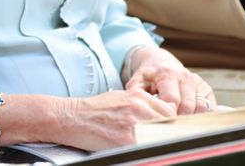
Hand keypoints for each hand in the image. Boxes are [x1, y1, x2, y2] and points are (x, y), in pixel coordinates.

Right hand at [57, 89, 175, 150]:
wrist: (70, 117)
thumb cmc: (93, 110)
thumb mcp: (119, 98)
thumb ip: (140, 104)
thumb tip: (160, 115)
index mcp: (137, 95)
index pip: (169, 110)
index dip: (173, 122)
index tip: (173, 130)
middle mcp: (137, 106)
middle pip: (170, 122)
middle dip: (170, 132)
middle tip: (167, 140)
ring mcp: (132, 122)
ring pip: (162, 134)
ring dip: (160, 141)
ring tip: (152, 144)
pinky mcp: (125, 139)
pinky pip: (146, 146)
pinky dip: (147, 148)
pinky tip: (140, 149)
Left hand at [124, 46, 214, 114]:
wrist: (160, 62)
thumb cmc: (148, 76)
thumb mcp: (137, 81)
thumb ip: (136, 92)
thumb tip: (137, 105)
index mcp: (166, 74)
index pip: (172, 100)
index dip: (167, 114)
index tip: (161, 122)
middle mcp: (184, 77)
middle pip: (187, 106)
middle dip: (178, 119)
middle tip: (170, 126)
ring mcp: (197, 81)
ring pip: (201, 108)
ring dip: (191, 119)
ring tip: (178, 123)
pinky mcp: (206, 88)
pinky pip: (210, 107)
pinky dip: (202, 116)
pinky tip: (190, 118)